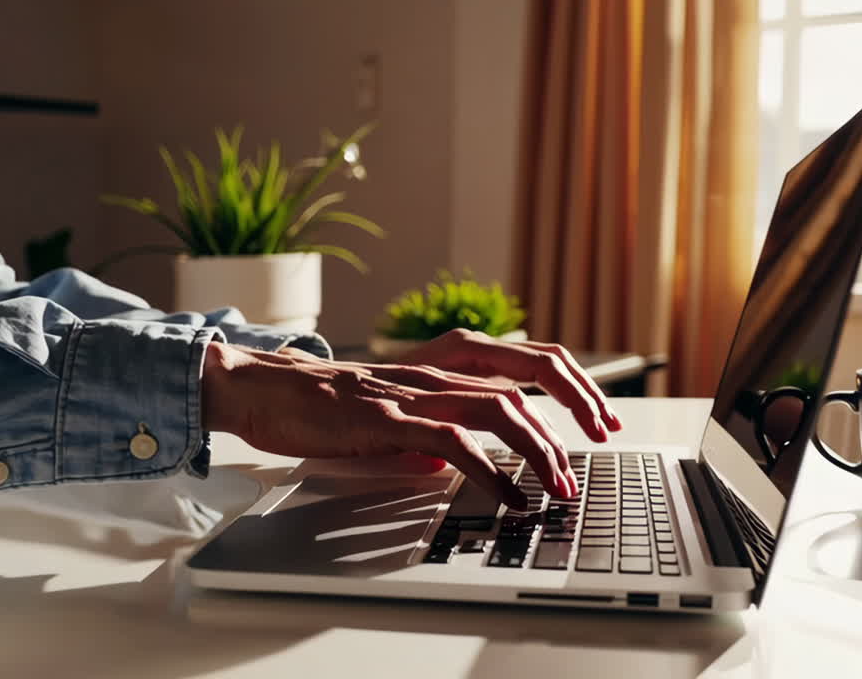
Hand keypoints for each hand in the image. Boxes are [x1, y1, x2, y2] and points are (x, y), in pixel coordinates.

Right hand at [201, 339, 601, 508]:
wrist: (266, 389)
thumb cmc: (322, 405)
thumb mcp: (388, 422)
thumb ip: (424, 435)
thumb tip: (450, 465)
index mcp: (441, 371)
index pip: (525, 368)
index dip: (570, 390)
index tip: (595, 425)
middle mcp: (436, 375)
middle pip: (525, 388)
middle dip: (567, 426)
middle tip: (582, 468)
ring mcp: (414, 394)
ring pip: (500, 410)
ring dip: (538, 452)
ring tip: (555, 488)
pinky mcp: (389, 419)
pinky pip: (454, 441)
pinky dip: (490, 469)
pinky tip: (506, 494)